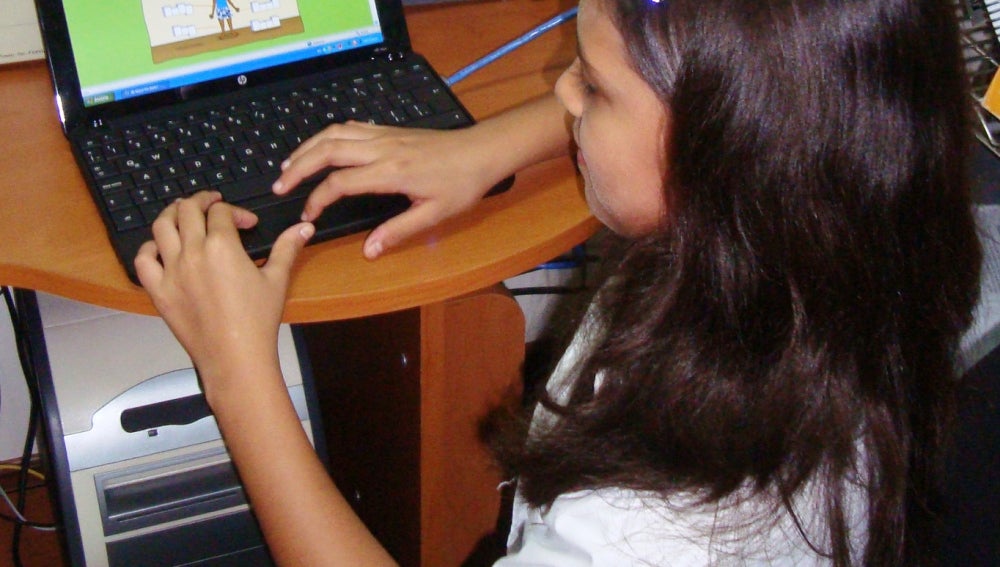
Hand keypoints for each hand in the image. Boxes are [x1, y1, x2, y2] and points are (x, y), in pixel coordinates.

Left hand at [134, 191, 313, 396]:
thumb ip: (287, 247)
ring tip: (182, 212)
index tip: (247, 223)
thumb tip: (304, 227)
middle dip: (202, 201)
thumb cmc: (258, 320)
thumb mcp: (277, 280)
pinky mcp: (159, 291)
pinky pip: (143, 259)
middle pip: (187, 209)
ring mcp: (171, 271)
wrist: (235, 356)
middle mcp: (192, 253)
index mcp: (222, 246)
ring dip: (171, 213)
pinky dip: (149, 247)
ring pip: (161, 226)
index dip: (236, 211)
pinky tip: (161, 247)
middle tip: (212, 203)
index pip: (222, 212)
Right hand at [272, 121, 498, 258]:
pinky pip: (350, 127)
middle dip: (298, 167)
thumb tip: (369, 251)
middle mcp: (381, 148)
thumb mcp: (434, 216)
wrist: (482, 151)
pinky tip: (321, 148)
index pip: (339, 183)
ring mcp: (384, 135)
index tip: (307, 216)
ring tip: (289, 165)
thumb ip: (397, 231)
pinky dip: (327, 136)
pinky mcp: (389, 130)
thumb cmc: (462, 183)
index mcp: (389, 172)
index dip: (317, 200)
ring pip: (334, 134)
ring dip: (307, 148)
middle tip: (279, 185)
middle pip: (327, 150)